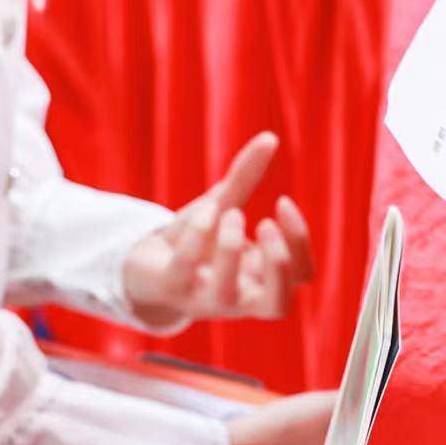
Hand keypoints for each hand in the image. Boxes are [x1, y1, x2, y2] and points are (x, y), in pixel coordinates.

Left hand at [121, 135, 309, 330]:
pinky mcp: (170, 288)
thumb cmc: (194, 239)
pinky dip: (198, 235)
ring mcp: (202, 298)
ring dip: (231, 249)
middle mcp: (238, 297)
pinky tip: (205, 209)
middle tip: (264, 224)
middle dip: (278, 265)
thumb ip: (246, 176)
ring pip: (226, 296)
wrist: (143, 262)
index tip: (281, 201)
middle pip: (278, 306)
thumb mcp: (223, 205)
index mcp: (260, 280)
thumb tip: (270, 137)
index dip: (300, 240)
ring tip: (229, 213)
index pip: (302, 276)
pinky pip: (185, 270)